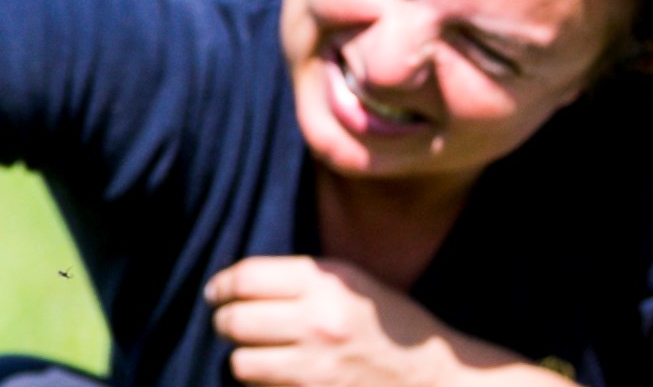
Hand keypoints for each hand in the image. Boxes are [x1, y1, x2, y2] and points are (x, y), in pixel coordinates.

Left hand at [203, 256, 573, 386]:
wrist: (435, 380)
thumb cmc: (388, 327)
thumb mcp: (351, 284)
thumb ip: (298, 277)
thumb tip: (236, 281)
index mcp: (327, 286)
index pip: (246, 278)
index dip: (221, 285)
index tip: (216, 292)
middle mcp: (318, 325)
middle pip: (233, 320)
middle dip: (224, 321)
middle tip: (229, 321)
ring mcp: (315, 369)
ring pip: (240, 362)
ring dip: (242, 357)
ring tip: (258, 352)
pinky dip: (262, 384)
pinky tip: (279, 375)